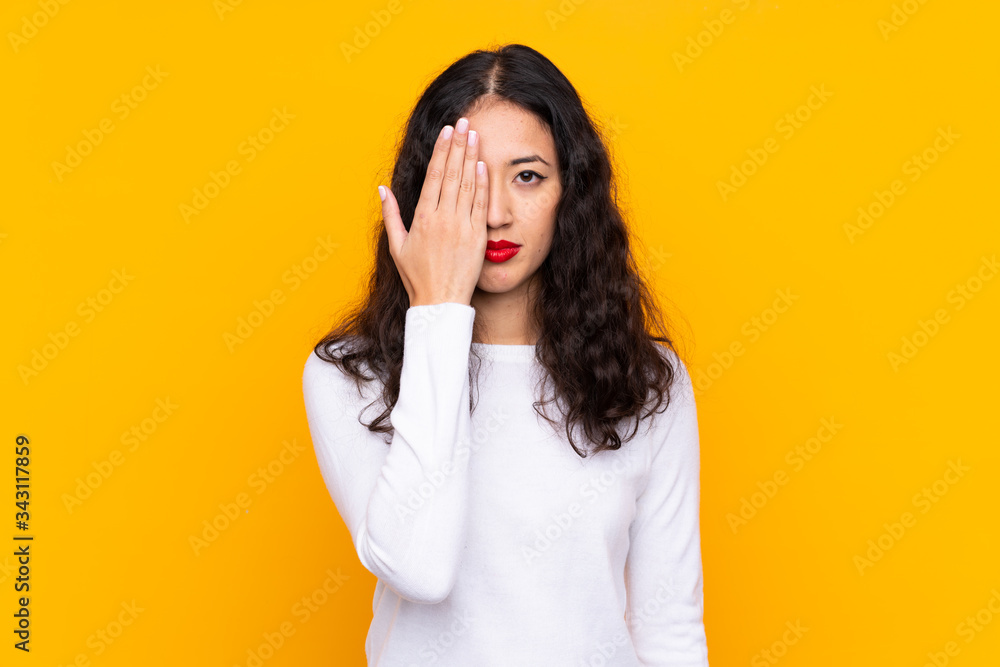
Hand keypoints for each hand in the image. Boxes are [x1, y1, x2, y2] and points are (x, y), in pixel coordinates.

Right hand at [380, 117, 488, 306]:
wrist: (441, 303)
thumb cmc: (417, 277)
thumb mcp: (397, 246)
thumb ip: (391, 214)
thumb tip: (382, 189)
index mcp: (422, 218)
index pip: (434, 176)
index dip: (442, 151)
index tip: (446, 132)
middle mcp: (442, 218)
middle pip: (452, 174)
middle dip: (458, 145)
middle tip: (464, 122)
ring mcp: (461, 227)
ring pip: (467, 185)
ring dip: (472, 157)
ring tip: (475, 135)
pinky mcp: (476, 237)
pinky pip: (480, 205)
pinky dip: (482, 184)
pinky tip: (483, 165)